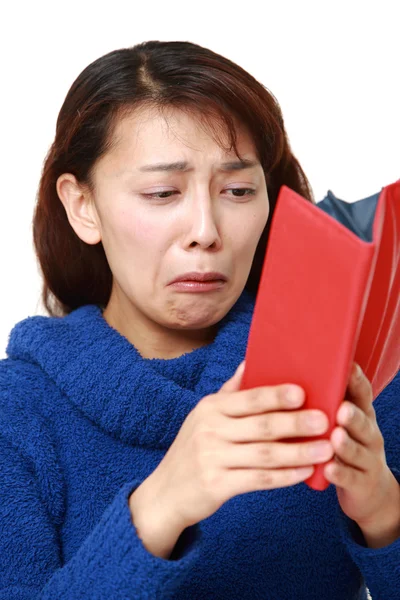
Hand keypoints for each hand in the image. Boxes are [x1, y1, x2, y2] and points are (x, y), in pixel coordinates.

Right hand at [144, 361, 333, 530]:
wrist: (166, 492)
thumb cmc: (193, 448)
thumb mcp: (204, 416)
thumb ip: (230, 392)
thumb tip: (251, 361)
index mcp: (210, 408)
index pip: (248, 398)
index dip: (276, 395)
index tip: (303, 392)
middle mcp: (210, 430)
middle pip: (261, 425)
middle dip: (295, 423)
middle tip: (324, 420)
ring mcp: (212, 458)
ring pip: (264, 454)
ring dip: (298, 452)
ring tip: (326, 449)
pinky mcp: (217, 485)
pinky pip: (258, 479)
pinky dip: (284, 477)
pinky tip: (305, 473)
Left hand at [323, 362, 399, 543]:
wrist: (370, 491)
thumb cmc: (346, 447)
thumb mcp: (342, 423)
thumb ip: (326, 403)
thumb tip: (296, 375)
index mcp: (362, 415)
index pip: (363, 395)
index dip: (357, 381)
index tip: (348, 367)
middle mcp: (369, 435)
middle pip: (364, 423)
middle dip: (353, 415)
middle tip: (342, 408)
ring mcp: (368, 460)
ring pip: (359, 451)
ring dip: (347, 444)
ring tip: (335, 436)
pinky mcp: (362, 484)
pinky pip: (351, 478)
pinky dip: (339, 474)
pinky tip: (328, 469)